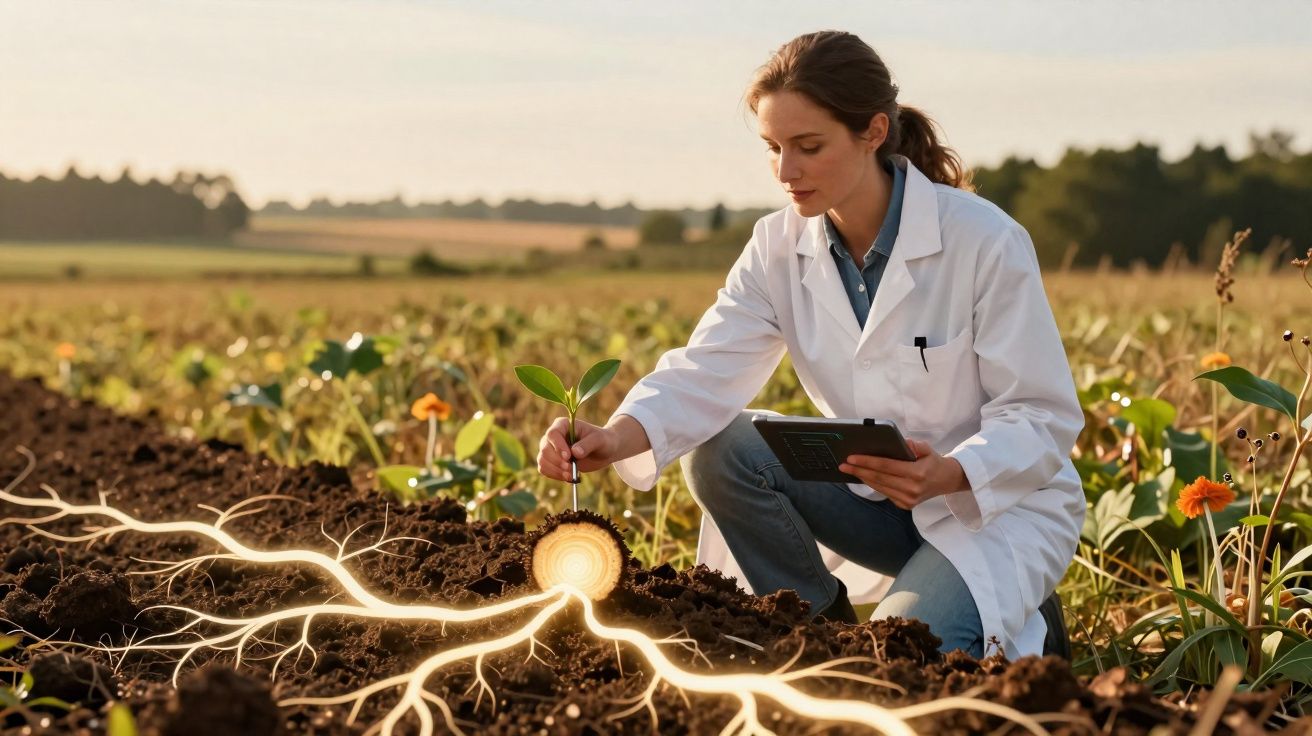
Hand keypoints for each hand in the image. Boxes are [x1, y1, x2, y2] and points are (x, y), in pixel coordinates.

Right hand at [536, 417, 619, 481]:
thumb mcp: (599, 440)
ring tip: (572, 476)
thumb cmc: (602, 440)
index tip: (568, 457)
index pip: (552, 434)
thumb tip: (575, 452)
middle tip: (571, 469)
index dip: (558, 446)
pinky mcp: (552, 461)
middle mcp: (554, 436)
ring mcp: (551, 449)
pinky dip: (555, 476)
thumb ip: (587, 444)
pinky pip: (544, 469)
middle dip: (557, 462)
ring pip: (542, 460)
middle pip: (545, 448)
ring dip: (555, 470)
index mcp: (563, 425)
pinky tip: (569, 478)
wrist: (604, 451)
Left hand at [838, 439, 970, 509]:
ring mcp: (908, 500)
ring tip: (849, 470)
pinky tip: (863, 476)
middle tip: (843, 464)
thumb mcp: (927, 448)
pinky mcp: (905, 505)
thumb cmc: (933, 461)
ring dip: (862, 478)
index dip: (867, 462)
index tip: (851, 458)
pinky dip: (873, 484)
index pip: (886, 466)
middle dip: (858, 470)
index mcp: (917, 473)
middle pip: (879, 478)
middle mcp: (912, 489)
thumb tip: (897, 442)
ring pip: (879, 487)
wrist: (947, 480)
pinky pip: (885, 493)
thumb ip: (913, 445)